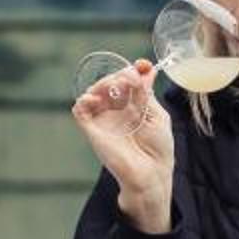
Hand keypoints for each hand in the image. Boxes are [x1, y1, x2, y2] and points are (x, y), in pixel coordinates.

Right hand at [70, 60, 173, 230]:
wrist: (150, 173)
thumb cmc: (158, 148)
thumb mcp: (157, 115)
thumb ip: (147, 93)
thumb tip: (145, 70)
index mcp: (134, 105)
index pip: (128, 81)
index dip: (134, 70)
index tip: (143, 64)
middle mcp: (117, 110)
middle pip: (111, 82)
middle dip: (121, 75)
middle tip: (131, 78)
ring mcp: (104, 119)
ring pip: (95, 91)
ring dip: (104, 83)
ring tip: (117, 86)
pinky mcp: (92, 130)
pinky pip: (80, 110)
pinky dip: (84, 100)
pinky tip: (94, 97)